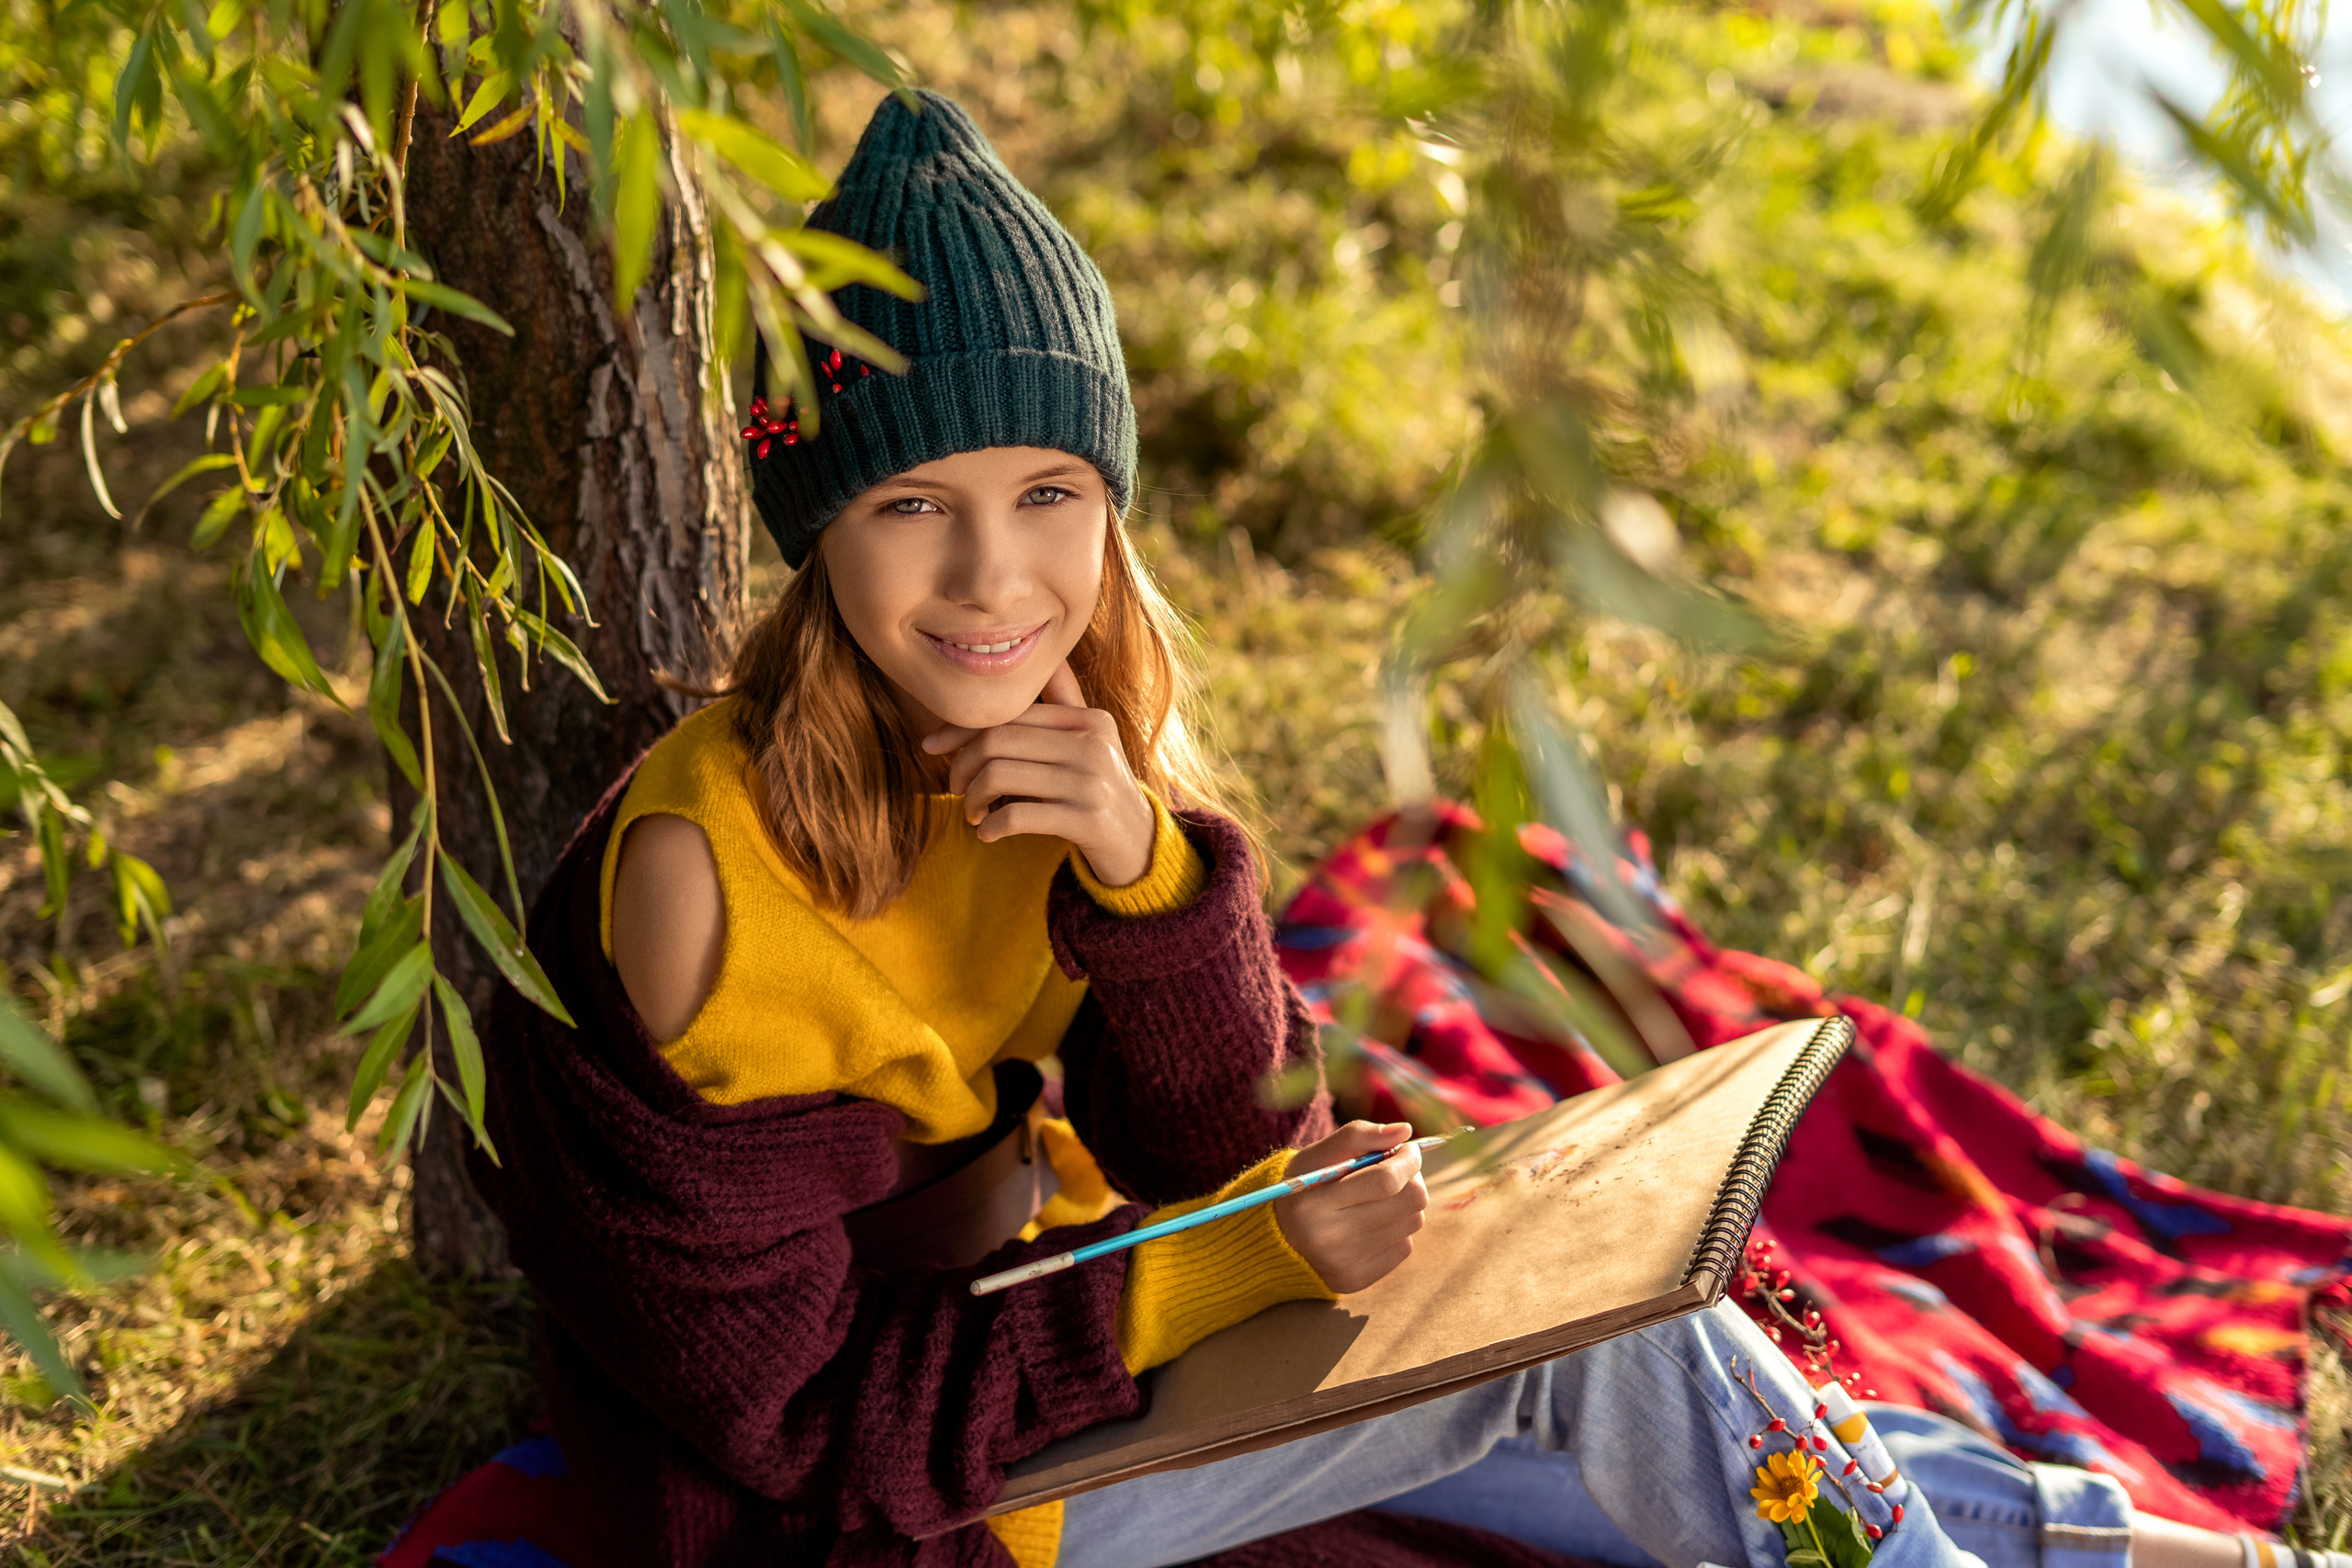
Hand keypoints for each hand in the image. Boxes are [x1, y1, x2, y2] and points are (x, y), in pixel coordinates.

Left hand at [921, 661, 1158, 885]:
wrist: (1141, 845)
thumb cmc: (1098, 791)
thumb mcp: (1087, 745)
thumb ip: (1057, 708)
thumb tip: (1019, 670)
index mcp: (1089, 720)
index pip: (1008, 712)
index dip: (960, 728)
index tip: (932, 746)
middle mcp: (1092, 744)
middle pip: (996, 741)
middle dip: (961, 766)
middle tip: (954, 788)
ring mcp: (1092, 782)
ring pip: (999, 776)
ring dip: (972, 800)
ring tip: (972, 813)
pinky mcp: (1089, 821)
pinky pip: (1018, 816)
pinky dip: (991, 826)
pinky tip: (987, 833)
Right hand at [1274, 1121, 1428, 1294]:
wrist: (1278, 1236)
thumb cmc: (1304, 1186)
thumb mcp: (1317, 1155)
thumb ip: (1358, 1136)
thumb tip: (1404, 1131)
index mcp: (1313, 1203)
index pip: (1386, 1181)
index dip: (1408, 1161)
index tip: (1408, 1151)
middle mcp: (1327, 1239)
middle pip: (1407, 1203)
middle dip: (1412, 1179)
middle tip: (1399, 1171)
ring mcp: (1343, 1264)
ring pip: (1411, 1223)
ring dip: (1405, 1204)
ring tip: (1380, 1198)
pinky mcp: (1356, 1280)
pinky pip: (1404, 1248)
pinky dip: (1396, 1230)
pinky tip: (1372, 1224)